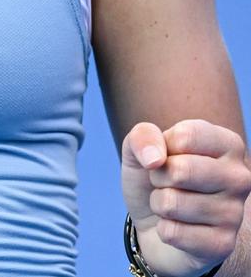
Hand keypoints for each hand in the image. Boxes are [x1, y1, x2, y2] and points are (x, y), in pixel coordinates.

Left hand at [122, 119, 250, 276]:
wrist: (157, 223)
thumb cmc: (156, 176)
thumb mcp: (141, 146)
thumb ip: (143, 135)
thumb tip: (154, 159)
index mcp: (228, 144)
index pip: (185, 136)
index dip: (163, 147)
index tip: (168, 156)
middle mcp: (239, 177)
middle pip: (180, 171)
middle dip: (158, 177)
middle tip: (166, 183)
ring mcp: (234, 214)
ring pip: (171, 203)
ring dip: (159, 204)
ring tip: (172, 205)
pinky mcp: (222, 245)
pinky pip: (172, 232)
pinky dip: (164, 230)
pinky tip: (178, 227)